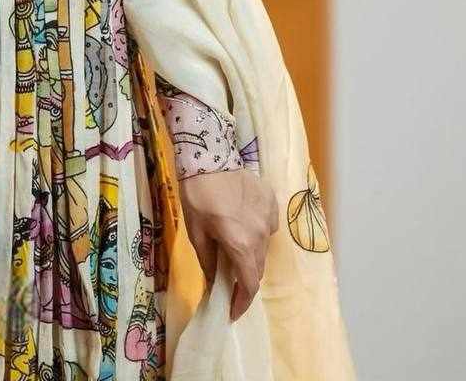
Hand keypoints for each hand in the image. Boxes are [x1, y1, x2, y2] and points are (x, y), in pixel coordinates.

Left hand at [178, 169, 279, 321]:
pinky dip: (257, 231)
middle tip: (231, 282)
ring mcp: (269, 217)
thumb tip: (214, 283)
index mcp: (241, 245)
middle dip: (245, 279)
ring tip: (235, 249)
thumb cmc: (197, 194)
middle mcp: (260, 235)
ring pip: (264, 247)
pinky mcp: (271, 201)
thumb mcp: (196, 231)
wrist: (209, 156)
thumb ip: (208, 260)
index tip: (233, 311)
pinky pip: (267, 225)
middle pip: (257, 267)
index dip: (242, 302)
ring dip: (251, 254)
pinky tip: (243, 223)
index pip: (249, 284)